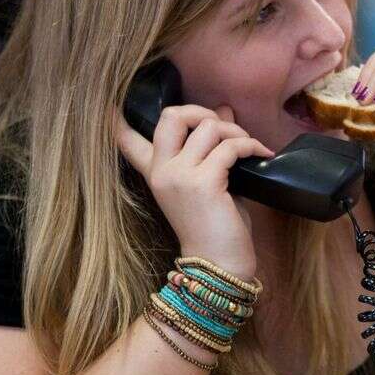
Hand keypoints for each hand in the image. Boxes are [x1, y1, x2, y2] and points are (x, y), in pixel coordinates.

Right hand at [114, 104, 273, 279]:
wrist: (218, 267)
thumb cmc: (214, 230)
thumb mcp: (206, 184)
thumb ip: (208, 149)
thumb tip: (224, 111)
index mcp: (156, 175)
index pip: (128, 142)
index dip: (120, 121)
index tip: (112, 107)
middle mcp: (162, 172)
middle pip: (171, 116)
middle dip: (201, 111)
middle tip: (223, 127)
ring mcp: (180, 176)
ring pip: (208, 126)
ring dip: (235, 131)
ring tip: (249, 146)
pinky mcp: (204, 182)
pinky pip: (230, 147)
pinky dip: (251, 146)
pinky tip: (262, 154)